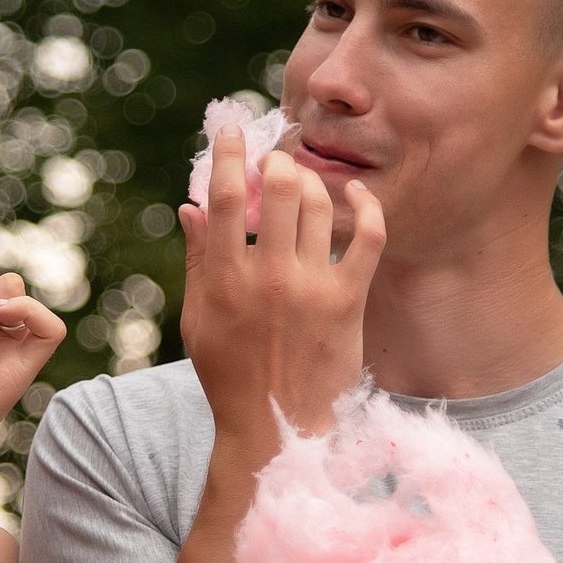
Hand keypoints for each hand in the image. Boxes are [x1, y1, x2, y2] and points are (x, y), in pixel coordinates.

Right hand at [178, 129, 384, 448]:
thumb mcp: (199, 320)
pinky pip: (370, 238)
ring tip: (304, 180)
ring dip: (312, 179)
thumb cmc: (230, 376)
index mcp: (225, 280)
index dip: (230, 155)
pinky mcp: (349, 303)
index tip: (232, 132)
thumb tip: (192, 206)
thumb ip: (198, 260)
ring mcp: (312, 290)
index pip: (227, 198)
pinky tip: (357, 194)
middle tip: (274, 160)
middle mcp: (269, 279)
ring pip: (320, 204)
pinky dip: (368, 207)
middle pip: (281, 189)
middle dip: (277, 161)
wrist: (276, 429)